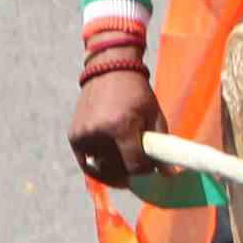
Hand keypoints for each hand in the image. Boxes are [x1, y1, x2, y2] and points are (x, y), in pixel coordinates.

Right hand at [71, 62, 161, 187]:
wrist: (109, 68)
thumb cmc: (136, 91)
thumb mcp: (154, 114)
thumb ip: (161, 144)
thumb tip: (168, 173)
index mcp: (121, 126)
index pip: (134, 165)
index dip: (146, 170)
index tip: (151, 165)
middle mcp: (99, 133)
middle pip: (117, 169)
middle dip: (131, 170)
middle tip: (138, 161)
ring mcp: (84, 135)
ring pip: (102, 167)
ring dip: (114, 167)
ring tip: (124, 154)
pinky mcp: (74, 136)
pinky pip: (86, 162)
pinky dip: (97, 165)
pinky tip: (108, 163)